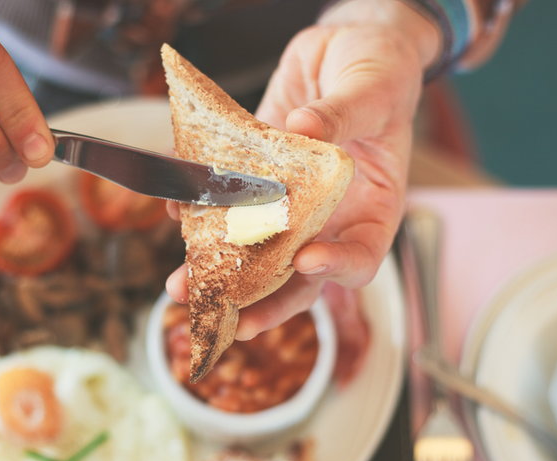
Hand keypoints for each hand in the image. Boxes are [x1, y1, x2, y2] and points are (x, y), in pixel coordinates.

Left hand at [166, 0, 438, 338]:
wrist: (345, 47)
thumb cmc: (380, 70)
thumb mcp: (373, 88)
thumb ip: (343, 113)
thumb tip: (305, 129)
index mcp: (374, 207)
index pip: (361, 256)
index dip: (336, 267)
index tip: (307, 260)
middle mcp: (330, 216)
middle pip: (299, 276)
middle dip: (261, 299)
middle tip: (225, 316)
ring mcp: (290, 203)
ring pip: (256, 251)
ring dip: (218, 270)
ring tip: (181, 284)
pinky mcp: (257, 180)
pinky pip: (229, 204)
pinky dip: (200, 212)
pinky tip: (176, 210)